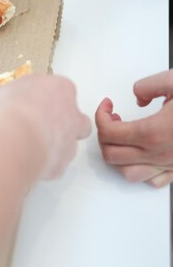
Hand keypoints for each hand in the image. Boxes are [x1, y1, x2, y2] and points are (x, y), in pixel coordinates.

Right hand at [0, 75, 91, 179]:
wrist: (16, 137)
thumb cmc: (12, 109)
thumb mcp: (2, 93)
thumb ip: (12, 98)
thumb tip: (3, 105)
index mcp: (61, 88)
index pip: (61, 90)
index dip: (45, 99)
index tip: (31, 102)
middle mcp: (72, 114)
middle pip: (77, 120)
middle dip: (62, 124)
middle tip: (39, 126)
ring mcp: (70, 140)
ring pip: (68, 144)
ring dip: (51, 145)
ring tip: (26, 145)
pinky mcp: (61, 163)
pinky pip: (54, 164)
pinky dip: (42, 163)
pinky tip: (25, 159)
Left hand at [96, 70, 172, 187]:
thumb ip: (148, 86)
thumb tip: (138, 96)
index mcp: (153, 132)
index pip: (108, 133)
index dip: (100, 116)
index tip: (108, 105)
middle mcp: (158, 154)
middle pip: (111, 155)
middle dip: (105, 136)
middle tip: (113, 119)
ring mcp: (169, 165)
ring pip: (128, 173)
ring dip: (119, 156)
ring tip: (125, 137)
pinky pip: (153, 180)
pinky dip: (141, 169)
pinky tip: (145, 152)